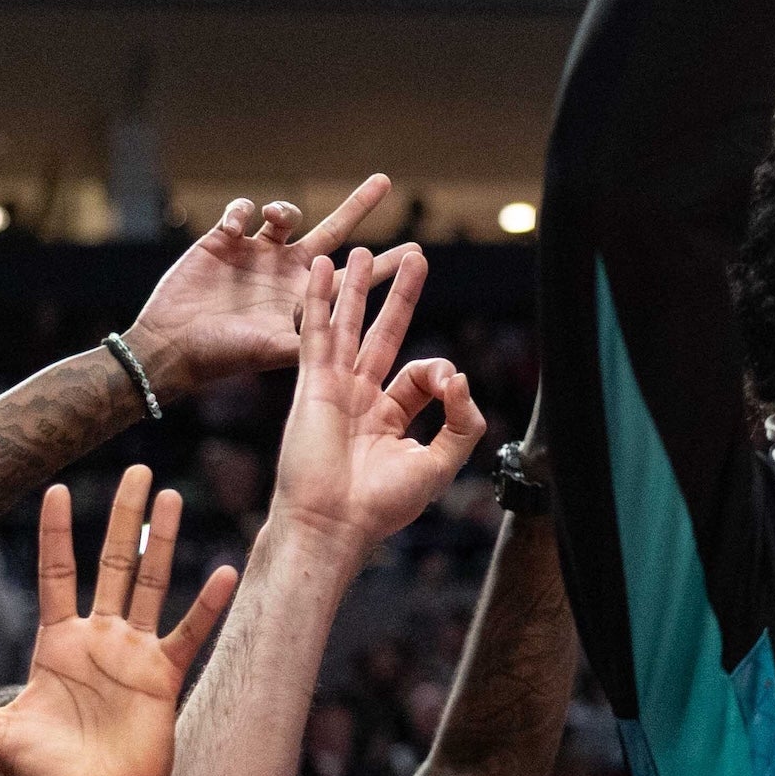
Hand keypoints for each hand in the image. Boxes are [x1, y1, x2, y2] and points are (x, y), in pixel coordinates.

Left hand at [0, 468, 235, 775]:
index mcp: (57, 644)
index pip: (57, 573)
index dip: (58, 533)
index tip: (58, 489)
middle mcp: (99, 639)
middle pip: (113, 563)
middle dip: (123, 516)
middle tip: (137, 470)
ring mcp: (135, 654)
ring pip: (153, 583)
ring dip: (163, 541)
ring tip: (172, 498)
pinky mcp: (164, 677)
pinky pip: (189, 632)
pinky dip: (206, 604)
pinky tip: (221, 571)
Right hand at [127, 175, 411, 402]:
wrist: (171, 347)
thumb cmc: (224, 356)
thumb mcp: (274, 353)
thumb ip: (310, 342)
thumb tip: (349, 343)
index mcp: (304, 298)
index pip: (355, 278)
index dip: (385, 265)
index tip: (418, 250)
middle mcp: (286, 272)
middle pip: (332, 231)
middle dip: (358, 206)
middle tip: (385, 181)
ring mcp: (256, 255)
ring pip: (285, 215)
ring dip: (285, 209)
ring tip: (277, 219)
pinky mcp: (223, 242)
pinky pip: (241, 211)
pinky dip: (240, 212)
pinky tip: (234, 229)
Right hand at [270, 248, 486, 563]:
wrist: (332, 523)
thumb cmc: (380, 505)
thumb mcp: (438, 463)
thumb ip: (462, 422)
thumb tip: (462, 378)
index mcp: (388, 418)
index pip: (420, 376)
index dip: (440, 375)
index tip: (450, 387)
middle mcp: (360, 399)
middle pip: (383, 334)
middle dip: (399, 297)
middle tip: (414, 258)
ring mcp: (334, 389)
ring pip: (348, 326)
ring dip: (354, 288)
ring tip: (360, 251)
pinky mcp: (312, 385)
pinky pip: (317, 333)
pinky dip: (319, 301)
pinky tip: (320, 272)